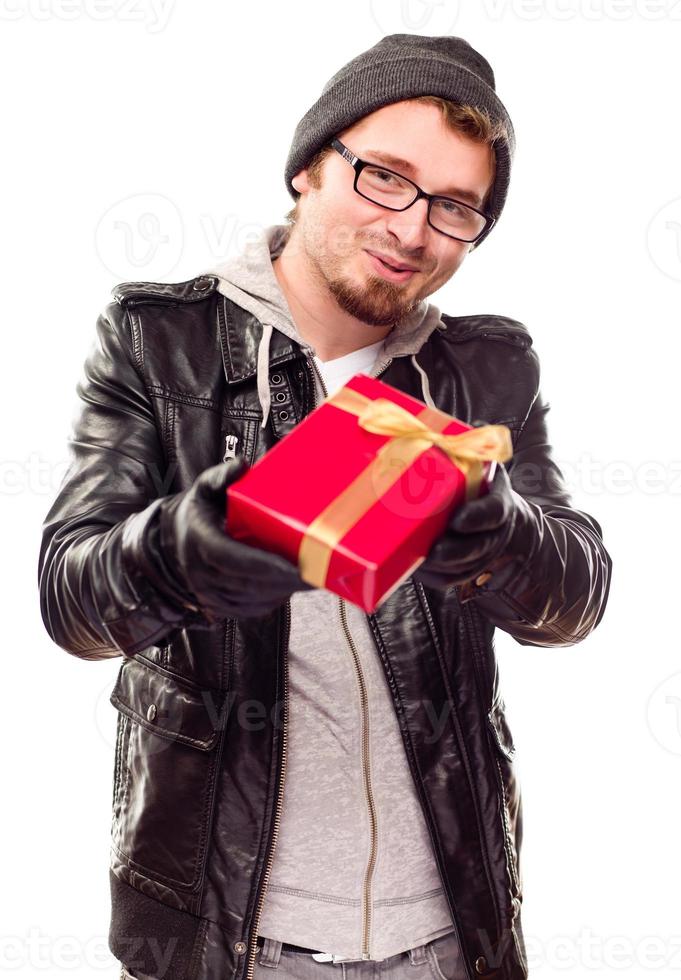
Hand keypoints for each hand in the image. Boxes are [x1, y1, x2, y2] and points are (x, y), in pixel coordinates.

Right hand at [152, 457, 314, 620]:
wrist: (175, 540)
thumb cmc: (198, 513)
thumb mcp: (205, 488)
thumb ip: (222, 475)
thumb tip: (241, 465)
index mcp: (199, 541)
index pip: (231, 559)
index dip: (264, 565)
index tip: (294, 567)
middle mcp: (201, 572)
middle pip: (247, 583)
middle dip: (284, 581)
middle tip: (315, 574)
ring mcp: (208, 593)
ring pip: (251, 600)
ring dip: (282, 592)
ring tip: (310, 580)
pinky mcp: (218, 606)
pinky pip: (249, 609)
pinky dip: (272, 600)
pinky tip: (289, 588)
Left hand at [413, 456, 533, 591]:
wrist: (504, 520)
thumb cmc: (482, 487)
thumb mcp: (482, 465)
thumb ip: (467, 449)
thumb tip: (445, 428)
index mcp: (500, 502)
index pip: (495, 512)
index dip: (477, 517)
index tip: (458, 520)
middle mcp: (496, 532)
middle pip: (479, 547)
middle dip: (455, 552)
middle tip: (433, 551)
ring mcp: (483, 554)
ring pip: (465, 568)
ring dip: (442, 569)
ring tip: (418, 561)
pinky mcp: (468, 569)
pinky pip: (452, 580)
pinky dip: (434, 578)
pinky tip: (415, 571)